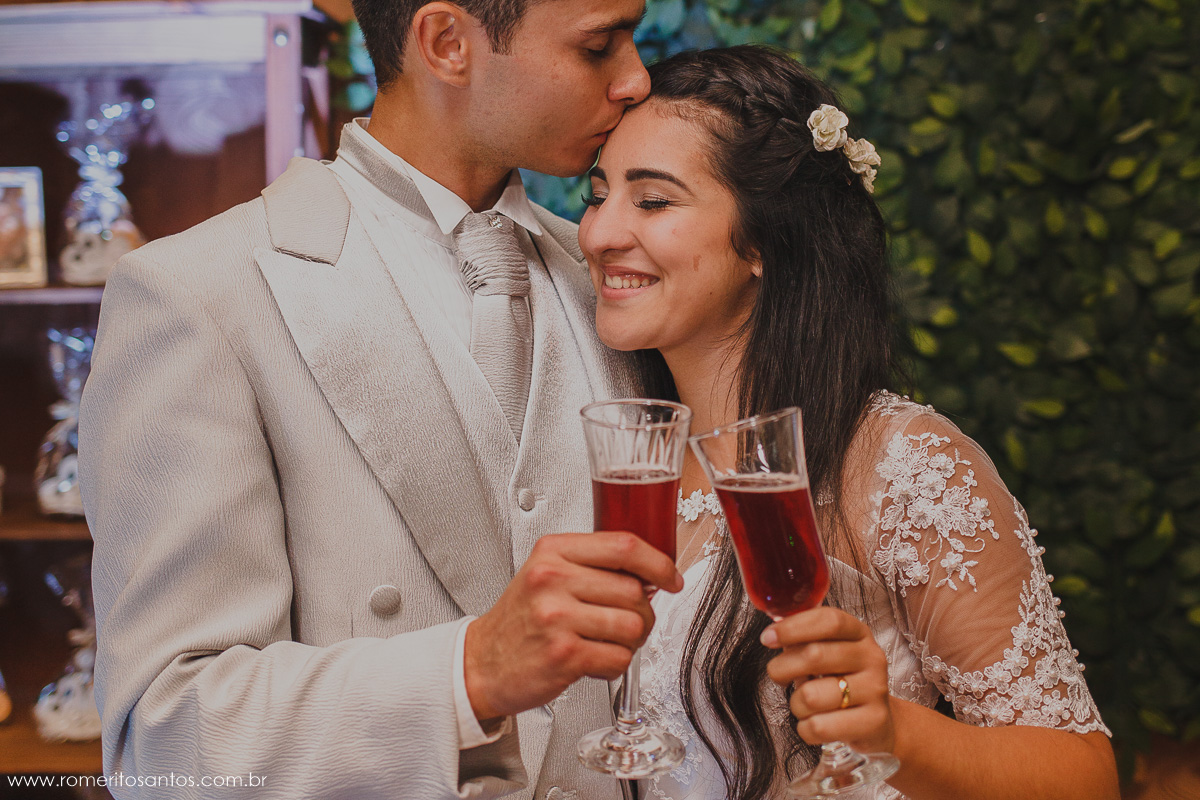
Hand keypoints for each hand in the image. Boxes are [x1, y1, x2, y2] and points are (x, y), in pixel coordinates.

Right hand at [464, 531, 683, 721]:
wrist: (482, 662)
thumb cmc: (521, 619)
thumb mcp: (547, 573)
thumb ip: (592, 564)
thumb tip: (651, 570)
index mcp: (553, 552)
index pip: (624, 545)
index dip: (659, 562)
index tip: (671, 577)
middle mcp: (553, 579)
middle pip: (634, 590)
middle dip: (642, 612)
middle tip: (625, 621)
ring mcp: (557, 617)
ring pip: (633, 625)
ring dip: (630, 641)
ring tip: (606, 642)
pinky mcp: (564, 654)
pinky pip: (619, 658)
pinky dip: (614, 664)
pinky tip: (594, 660)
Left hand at [762, 606, 894, 754]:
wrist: (878, 722)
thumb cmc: (842, 681)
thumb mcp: (829, 652)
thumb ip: (804, 640)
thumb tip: (773, 634)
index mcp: (858, 633)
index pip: (828, 621)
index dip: (793, 627)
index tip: (767, 638)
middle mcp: (871, 657)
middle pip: (814, 655)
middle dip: (782, 668)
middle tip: (779, 676)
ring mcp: (875, 690)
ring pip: (811, 696)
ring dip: (796, 704)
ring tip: (805, 704)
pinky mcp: (873, 722)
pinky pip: (819, 727)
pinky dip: (805, 728)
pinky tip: (815, 723)